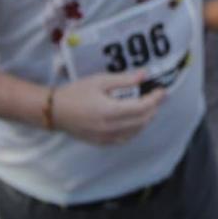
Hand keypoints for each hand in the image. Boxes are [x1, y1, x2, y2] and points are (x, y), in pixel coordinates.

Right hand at [49, 71, 164, 144]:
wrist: (55, 111)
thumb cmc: (76, 92)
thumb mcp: (100, 81)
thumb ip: (124, 80)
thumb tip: (144, 75)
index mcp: (110, 111)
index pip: (142, 108)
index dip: (155, 99)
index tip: (162, 90)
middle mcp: (111, 128)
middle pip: (142, 121)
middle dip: (154, 108)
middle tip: (158, 97)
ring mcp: (106, 138)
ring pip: (136, 131)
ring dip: (146, 119)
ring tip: (149, 106)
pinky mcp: (102, 143)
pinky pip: (125, 138)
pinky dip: (135, 130)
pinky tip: (135, 120)